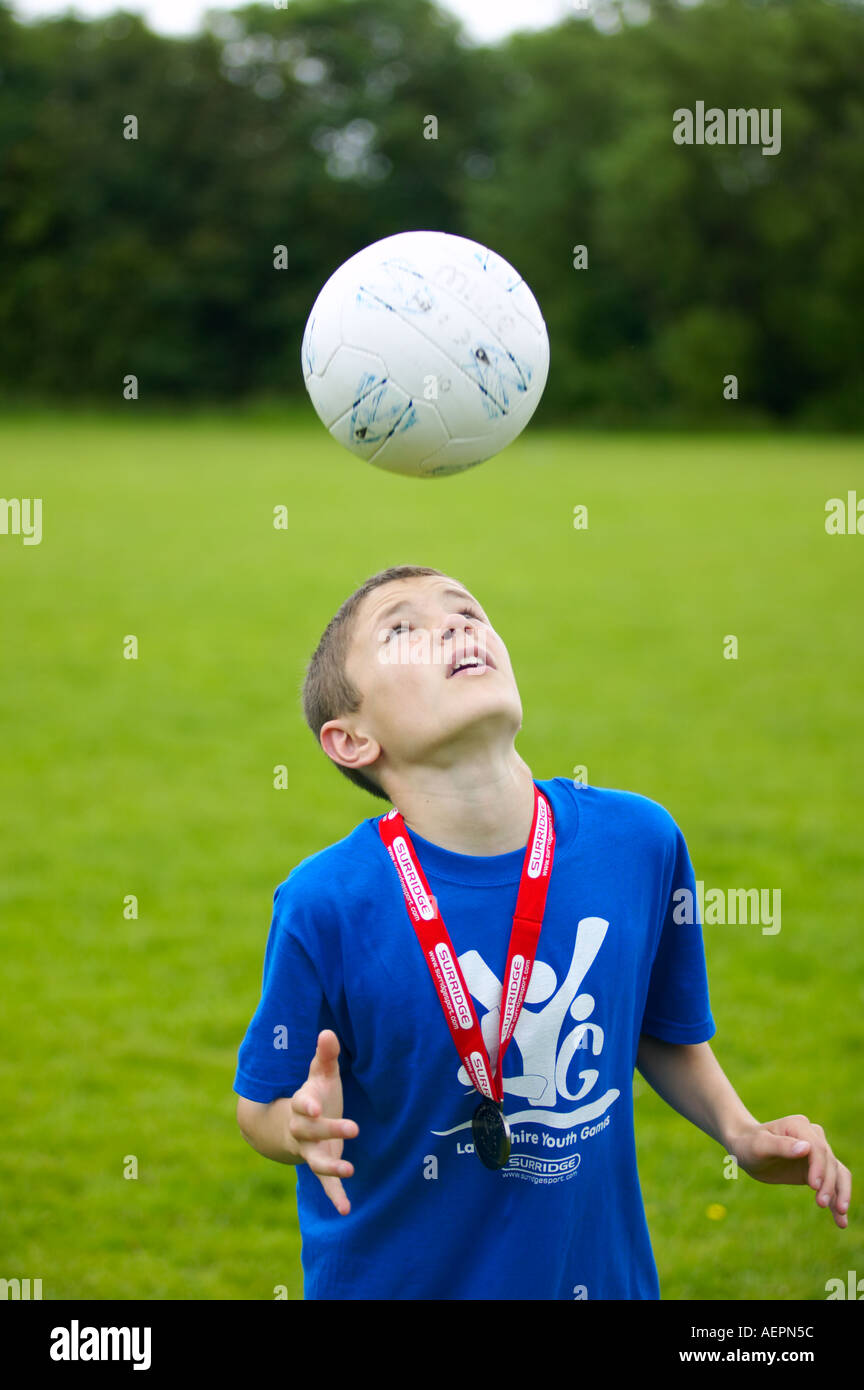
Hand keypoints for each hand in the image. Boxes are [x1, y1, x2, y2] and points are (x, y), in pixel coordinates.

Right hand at [289, 1030, 358, 1215]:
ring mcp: (310, 1150)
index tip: (314, 1107)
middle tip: (353, 1127)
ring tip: (349, 1169)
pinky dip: (335, 1196)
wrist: (289, 1126)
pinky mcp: (320, 1165)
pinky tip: (346, 1210)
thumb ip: (325, 1056)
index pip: (302, 1105)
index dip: (307, 1106)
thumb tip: (329, 1032)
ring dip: (332, 1165)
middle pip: (311, 1132)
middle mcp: (302, 1130)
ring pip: (316, 1160)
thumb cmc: (314, 1094)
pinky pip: (325, 1183)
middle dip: (329, 1130)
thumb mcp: (319, 1074)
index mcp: (302, 1105)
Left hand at [729, 1114, 850, 1228]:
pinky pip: (831, 1183)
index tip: (814, 1186)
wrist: (745, 1148)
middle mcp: (812, 1136)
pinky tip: (840, 1220)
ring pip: (837, 1173)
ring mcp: (816, 1153)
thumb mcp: (760, 1145)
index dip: (819, 1167)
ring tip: (841, 1218)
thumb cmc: (749, 1144)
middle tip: (821, 1204)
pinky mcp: (815, 1169)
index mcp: (799, 1126)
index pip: (817, 1148)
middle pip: (829, 1162)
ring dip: (841, 1194)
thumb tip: (806, 1148)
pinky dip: (836, 1200)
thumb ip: (781, 1145)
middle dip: (828, 1184)